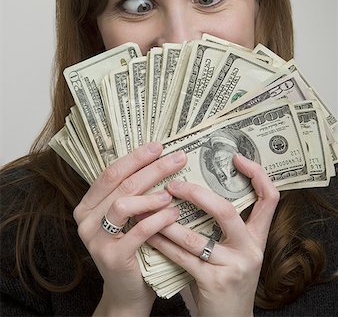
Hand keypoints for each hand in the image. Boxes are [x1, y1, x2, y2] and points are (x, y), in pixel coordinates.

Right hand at [73, 142, 185, 316]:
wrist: (126, 291)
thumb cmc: (131, 247)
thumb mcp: (125, 218)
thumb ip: (131, 193)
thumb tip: (156, 158)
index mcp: (87, 205)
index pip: (111, 172)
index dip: (135, 157)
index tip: (158, 146)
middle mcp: (85, 220)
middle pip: (121, 184)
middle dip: (152, 168)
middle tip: (176, 158)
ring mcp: (96, 239)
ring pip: (124, 204)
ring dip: (152, 195)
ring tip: (172, 192)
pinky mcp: (112, 257)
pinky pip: (138, 231)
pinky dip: (159, 219)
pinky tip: (174, 213)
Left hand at [146, 154, 279, 316]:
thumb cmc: (225, 277)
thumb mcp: (234, 250)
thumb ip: (224, 225)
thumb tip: (197, 187)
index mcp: (257, 237)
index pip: (270, 198)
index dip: (257, 174)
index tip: (237, 157)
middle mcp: (250, 250)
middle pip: (227, 212)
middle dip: (197, 195)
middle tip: (174, 185)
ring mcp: (234, 267)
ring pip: (196, 237)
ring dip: (168, 220)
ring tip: (152, 205)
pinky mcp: (214, 283)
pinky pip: (182, 257)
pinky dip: (163, 243)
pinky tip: (149, 233)